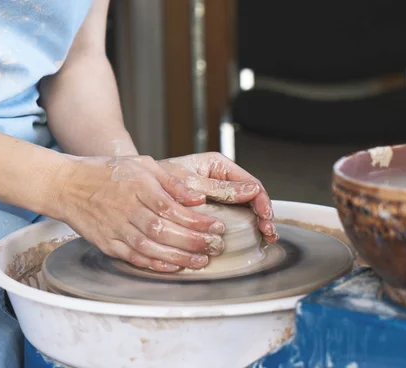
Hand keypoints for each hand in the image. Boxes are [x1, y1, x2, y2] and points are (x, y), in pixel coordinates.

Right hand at [56, 155, 226, 271]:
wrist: (67, 186)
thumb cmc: (108, 173)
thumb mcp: (143, 165)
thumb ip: (172, 182)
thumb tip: (198, 198)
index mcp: (138, 186)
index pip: (173, 208)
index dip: (197, 221)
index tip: (217, 226)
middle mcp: (127, 209)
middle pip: (164, 231)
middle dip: (193, 242)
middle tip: (215, 247)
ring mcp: (115, 228)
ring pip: (151, 248)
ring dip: (179, 257)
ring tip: (201, 261)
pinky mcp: (107, 243)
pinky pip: (134, 258)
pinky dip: (155, 265)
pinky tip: (174, 267)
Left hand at [158, 152, 277, 241]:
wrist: (137, 186)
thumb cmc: (159, 177)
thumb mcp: (190, 182)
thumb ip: (219, 188)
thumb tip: (252, 190)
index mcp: (219, 166)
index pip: (250, 183)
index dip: (262, 201)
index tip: (265, 217)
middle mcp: (221, 180)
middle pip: (252, 197)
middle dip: (264, 215)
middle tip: (268, 233)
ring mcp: (217, 195)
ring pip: (245, 209)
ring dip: (257, 224)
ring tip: (264, 238)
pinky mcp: (211, 210)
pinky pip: (232, 218)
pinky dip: (244, 229)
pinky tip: (251, 239)